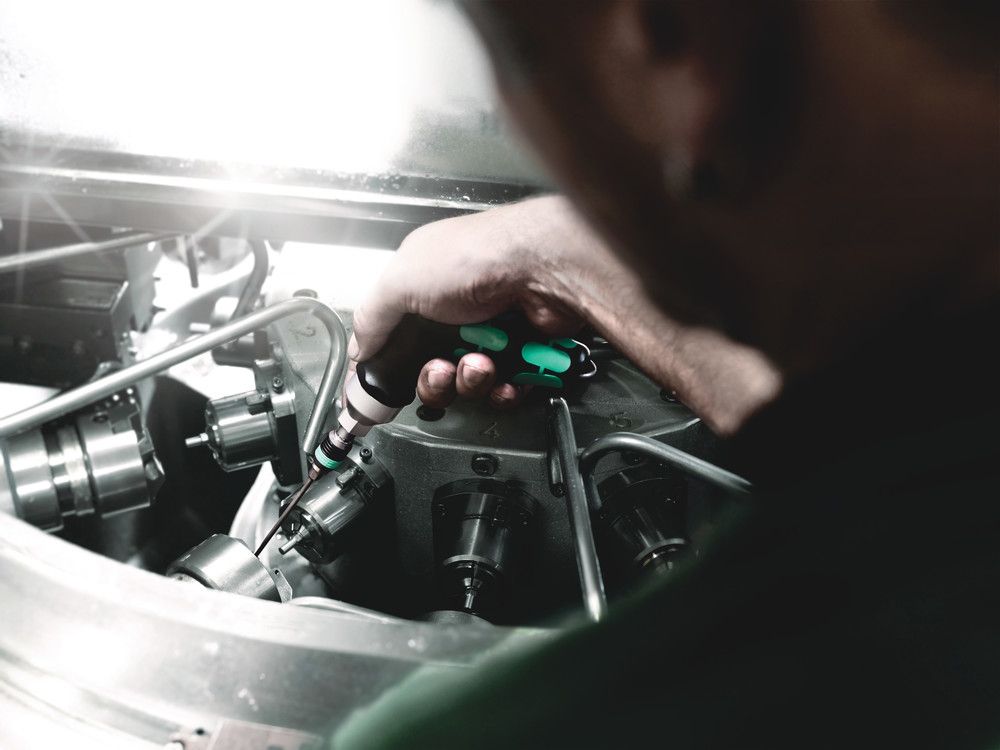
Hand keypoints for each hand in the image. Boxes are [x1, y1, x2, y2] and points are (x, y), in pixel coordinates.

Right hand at [350, 197, 587, 409]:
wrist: (542, 266)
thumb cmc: (477, 255)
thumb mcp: (400, 279)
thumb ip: (371, 317)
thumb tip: (358, 349)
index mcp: (422, 285)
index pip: (395, 335)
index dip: (388, 363)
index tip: (380, 391)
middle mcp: (456, 308)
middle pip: (429, 369)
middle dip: (433, 379)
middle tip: (441, 368)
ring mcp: (491, 331)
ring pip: (466, 384)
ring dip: (469, 381)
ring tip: (480, 361)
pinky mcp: (523, 352)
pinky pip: (502, 390)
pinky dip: (502, 389)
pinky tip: (504, 373)